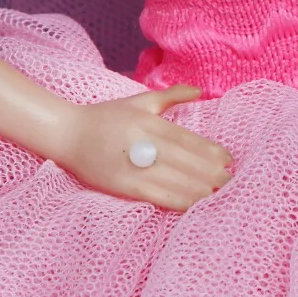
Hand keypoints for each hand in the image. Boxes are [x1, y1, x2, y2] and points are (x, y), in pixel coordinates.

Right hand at [52, 84, 234, 211]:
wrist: (67, 134)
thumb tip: (200, 91)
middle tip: (230, 180)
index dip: (209, 151)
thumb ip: (171, 96)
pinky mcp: (122, 185)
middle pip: (183, 160)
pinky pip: (154, 194)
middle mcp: (141, 143)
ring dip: (197, 189)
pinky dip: (175, 200)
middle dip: (209, 172)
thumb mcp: (138, 101)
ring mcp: (131, 166)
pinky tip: (191, 205)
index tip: (228, 159)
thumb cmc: (105, 116)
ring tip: (217, 194)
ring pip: (172, 179)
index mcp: (147, 122)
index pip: (185, 139)